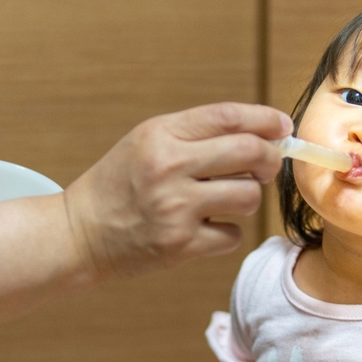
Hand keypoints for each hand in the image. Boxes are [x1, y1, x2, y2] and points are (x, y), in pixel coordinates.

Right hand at [63, 102, 291, 280]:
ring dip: (246, 198)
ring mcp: (175, 208)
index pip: (229, 117)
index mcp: (160, 134)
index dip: (266, 119)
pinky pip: (232, 234)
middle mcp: (168, 167)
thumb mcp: (146, 142)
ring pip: (249, 196)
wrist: (79, 234)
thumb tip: (263, 134)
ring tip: (225, 200)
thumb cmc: (119, 185)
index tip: (282, 126)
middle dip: (270, 159)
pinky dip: (225, 232)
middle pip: (250, 153)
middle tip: (267, 166)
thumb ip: (197, 134)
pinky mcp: (180, 245)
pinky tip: (203, 228)